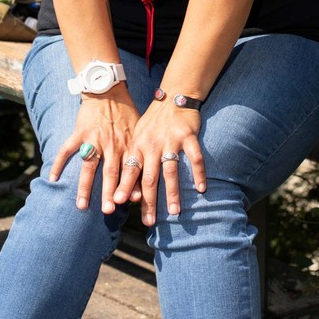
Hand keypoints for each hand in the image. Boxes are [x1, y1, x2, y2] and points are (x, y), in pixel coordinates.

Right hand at [48, 85, 140, 212]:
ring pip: (89, 166)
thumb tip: (142, 183)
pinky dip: (59, 162)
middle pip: (110, 172)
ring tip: (81, 206)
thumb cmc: (126, 114)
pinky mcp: (80, 132)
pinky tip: (52, 178)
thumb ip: (139, 156)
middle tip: (108, 211)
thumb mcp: (137, 132)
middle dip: (109, 192)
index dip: (131, 186)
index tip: (131, 204)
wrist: (108, 91)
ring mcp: (94, 138)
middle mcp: (111, 144)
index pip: (130, 170)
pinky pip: (67, 149)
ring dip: (85, 187)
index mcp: (127, 145)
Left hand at [112, 100, 205, 225]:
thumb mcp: (138, 134)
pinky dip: (198, 173)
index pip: (129, 170)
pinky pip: (194, 157)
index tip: (117, 204)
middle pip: (149, 177)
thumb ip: (133, 157)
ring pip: (171, 171)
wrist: (173, 96)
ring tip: (175, 212)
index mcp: (138, 145)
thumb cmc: (153, 120)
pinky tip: (202, 188)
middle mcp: (153, 145)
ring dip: (173, 193)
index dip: (123, 186)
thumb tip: (126, 184)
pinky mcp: (188, 136)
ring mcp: (171, 140)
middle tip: (149, 222)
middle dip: (149, 201)